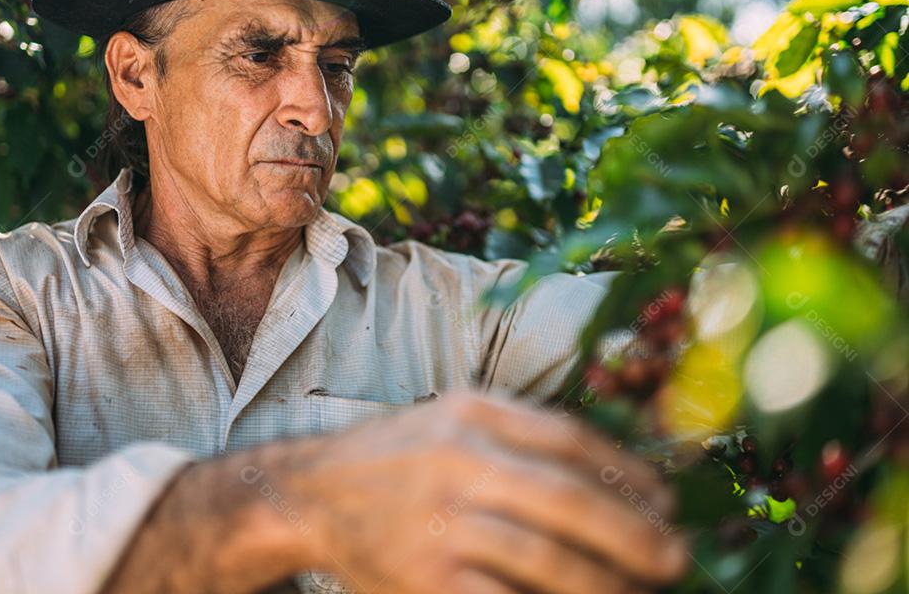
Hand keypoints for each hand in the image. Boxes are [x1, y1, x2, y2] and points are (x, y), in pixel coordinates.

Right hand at [283, 390, 689, 593]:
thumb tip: (617, 472)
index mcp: (474, 413)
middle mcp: (458, 461)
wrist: (313, 494)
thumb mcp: (454, 417)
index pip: (571, 441)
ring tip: (638, 591)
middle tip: (675, 559)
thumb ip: (524, 432)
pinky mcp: (427, 579)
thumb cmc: (398, 456)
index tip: (666, 502)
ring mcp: (441, 523)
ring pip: (546, 559)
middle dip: (634, 535)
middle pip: (569, 500)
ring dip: (605, 582)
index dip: (630, 474)